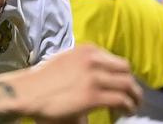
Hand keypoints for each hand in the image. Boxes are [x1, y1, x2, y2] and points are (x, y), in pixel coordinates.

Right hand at [14, 44, 141, 119]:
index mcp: (88, 50)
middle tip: (133, 97)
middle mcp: (94, 60)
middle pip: (126, 71)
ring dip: (134, 98)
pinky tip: (124, 112)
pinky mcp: (93, 96)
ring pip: (128, 86)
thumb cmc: (44, 80)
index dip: (123, 76)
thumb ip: (85, 64)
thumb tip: (100, 74)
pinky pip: (121, 100)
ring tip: (132, 107)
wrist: (28, 92)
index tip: (123, 86)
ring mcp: (94, 77)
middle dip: (132, 85)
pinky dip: (127, 107)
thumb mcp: (67, 61)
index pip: (117, 61)